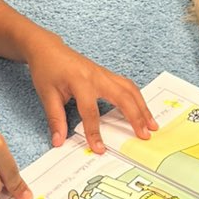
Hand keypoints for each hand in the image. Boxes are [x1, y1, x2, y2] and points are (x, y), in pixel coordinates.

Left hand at [26, 34, 156, 152]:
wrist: (48, 48)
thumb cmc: (47, 69)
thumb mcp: (47, 94)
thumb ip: (55, 119)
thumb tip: (59, 141)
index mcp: (80, 81)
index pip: (90, 111)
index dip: (95, 132)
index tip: (99, 149)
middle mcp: (97, 76)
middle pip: (122, 97)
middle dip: (135, 117)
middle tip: (145, 135)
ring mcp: (104, 73)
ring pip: (130, 89)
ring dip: (142, 107)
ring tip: (152, 124)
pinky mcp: (106, 74)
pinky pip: (127, 85)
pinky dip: (138, 98)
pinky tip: (143, 109)